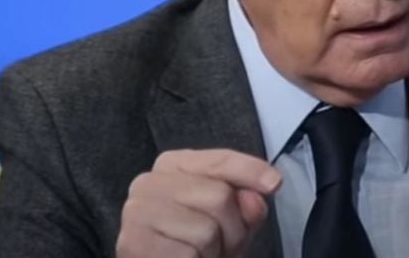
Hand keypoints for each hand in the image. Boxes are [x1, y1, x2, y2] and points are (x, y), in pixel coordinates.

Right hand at [116, 149, 281, 257]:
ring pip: (206, 230)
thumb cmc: (193, 244)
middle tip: (221, 245)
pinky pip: (188, 254)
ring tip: (200, 254)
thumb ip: (245, 207)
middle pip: (219, 196)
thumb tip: (253, 200)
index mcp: (172, 166)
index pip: (219, 160)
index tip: (274, 183)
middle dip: (233, 229)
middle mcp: (149, 181)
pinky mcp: (133, 243)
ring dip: (214, 251)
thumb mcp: (229, 222)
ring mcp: (137, 212)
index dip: (250, 170)